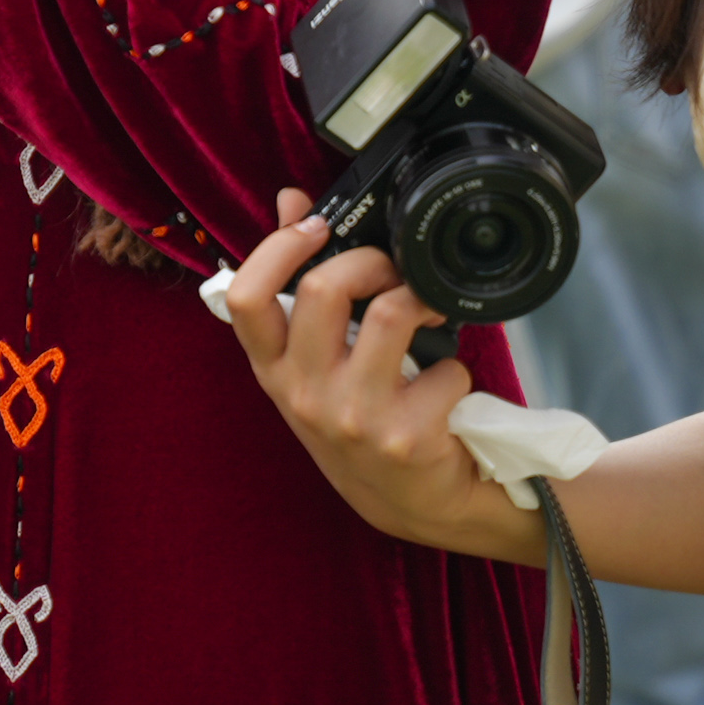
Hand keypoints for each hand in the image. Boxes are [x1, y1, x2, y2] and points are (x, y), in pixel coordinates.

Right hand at [215, 187, 526, 561]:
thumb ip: (297, 288)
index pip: (246, 297)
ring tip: (428, 306)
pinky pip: (446, 367)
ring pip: (392, 314)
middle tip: (392, 268)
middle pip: (323, 288)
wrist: (411, 502)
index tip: (315, 227)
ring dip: (422, 299)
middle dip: (370, 259)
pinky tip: (448, 386)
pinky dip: (457, 368)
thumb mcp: (315, 363)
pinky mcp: (406, 437)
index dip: (278, 248)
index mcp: (274, 371)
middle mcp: (305, 395)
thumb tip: (290, 202)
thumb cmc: (359, 422)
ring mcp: (354, 418)